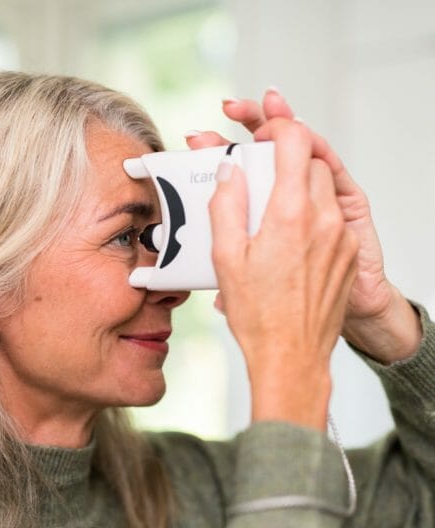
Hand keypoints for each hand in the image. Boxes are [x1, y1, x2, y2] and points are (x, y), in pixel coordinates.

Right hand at [189, 89, 421, 362]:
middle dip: (286, 159)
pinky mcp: (347, 254)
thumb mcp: (226, 258)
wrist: (292, 355)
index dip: (278, 126)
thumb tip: (229, 172)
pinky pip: (331, 216)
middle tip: (259, 175)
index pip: (296, 142)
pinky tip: (287, 239)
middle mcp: (324, 219)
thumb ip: (226, 206)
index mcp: (291, 215)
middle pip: (311, 162)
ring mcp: (340, 237)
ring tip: (270, 212)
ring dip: (299, 187)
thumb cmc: (258, 314)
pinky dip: (311, 213)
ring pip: (323, 189)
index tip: (262, 132)